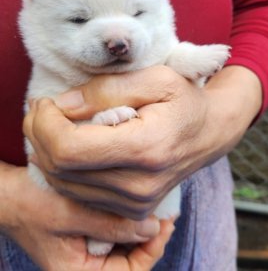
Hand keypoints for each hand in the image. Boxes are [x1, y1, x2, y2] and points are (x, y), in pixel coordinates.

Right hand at [0, 163, 173, 270]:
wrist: (7, 193)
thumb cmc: (29, 204)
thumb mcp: (69, 214)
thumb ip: (110, 225)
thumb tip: (153, 228)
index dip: (153, 250)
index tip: (165, 223)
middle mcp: (86, 266)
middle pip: (133, 259)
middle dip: (151, 237)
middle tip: (166, 211)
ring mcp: (89, 249)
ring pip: (127, 243)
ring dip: (142, 225)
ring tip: (156, 204)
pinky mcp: (88, 233)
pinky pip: (116, 230)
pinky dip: (129, 217)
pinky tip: (137, 200)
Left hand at [24, 65, 261, 218]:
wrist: (209, 132)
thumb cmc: (184, 100)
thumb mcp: (155, 78)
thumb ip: (107, 88)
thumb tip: (63, 105)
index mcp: (146, 148)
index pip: (70, 149)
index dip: (45, 125)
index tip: (45, 103)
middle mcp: (139, 185)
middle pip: (61, 170)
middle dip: (39, 136)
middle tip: (44, 111)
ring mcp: (136, 202)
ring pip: (65, 185)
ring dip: (49, 154)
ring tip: (57, 126)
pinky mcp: (132, 208)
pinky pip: (80, 195)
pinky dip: (66, 171)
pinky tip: (73, 148)